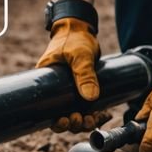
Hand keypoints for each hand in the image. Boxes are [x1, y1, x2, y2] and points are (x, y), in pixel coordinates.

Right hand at [36, 17, 107, 131]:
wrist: (80, 27)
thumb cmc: (73, 38)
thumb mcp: (79, 55)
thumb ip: (85, 74)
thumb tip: (91, 97)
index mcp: (47, 82)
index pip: (47, 110)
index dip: (57, 121)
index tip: (66, 120)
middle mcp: (57, 89)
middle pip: (62, 116)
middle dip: (73, 123)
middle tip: (82, 119)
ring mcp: (70, 90)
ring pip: (75, 114)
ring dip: (85, 121)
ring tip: (95, 118)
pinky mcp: (81, 88)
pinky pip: (86, 107)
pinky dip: (94, 113)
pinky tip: (103, 114)